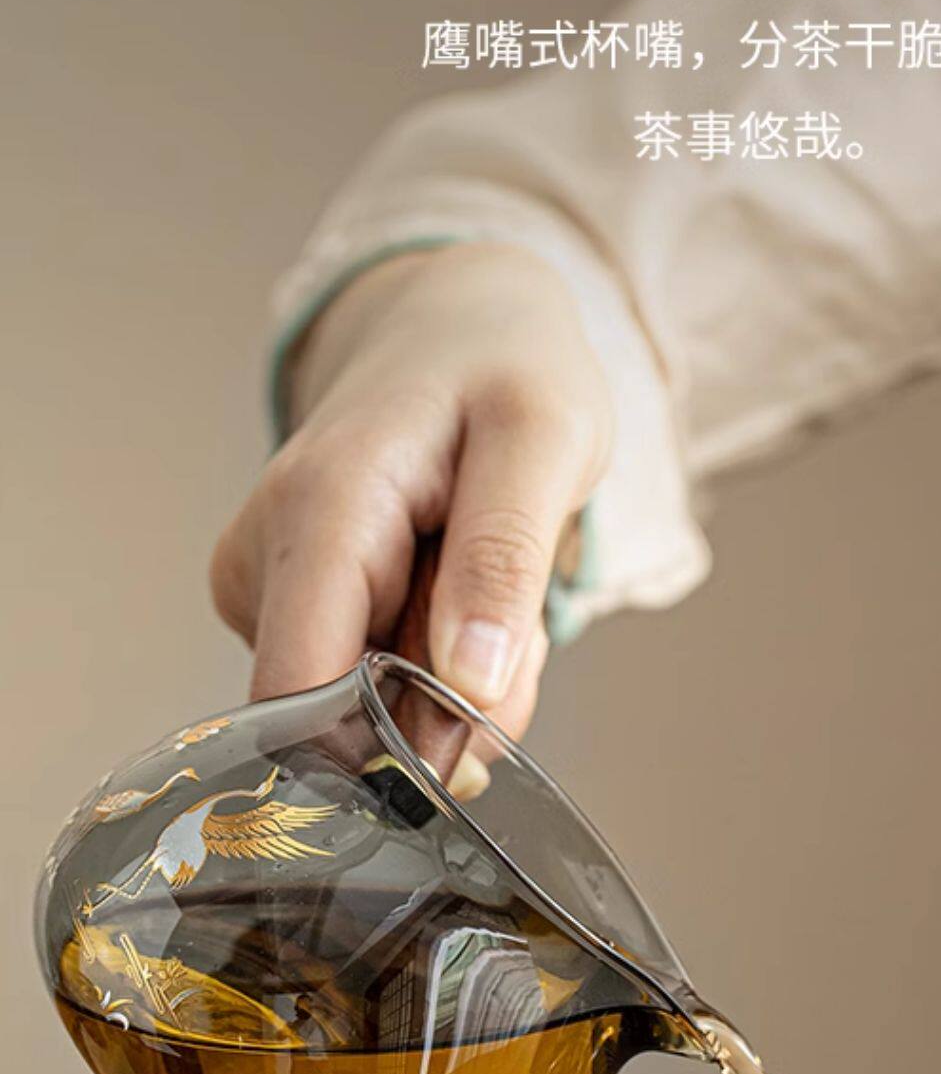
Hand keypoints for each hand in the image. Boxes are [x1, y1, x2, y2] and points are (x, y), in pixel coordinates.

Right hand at [211, 244, 611, 736]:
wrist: (463, 326)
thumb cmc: (506, 370)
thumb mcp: (545, 441)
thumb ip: (505, 562)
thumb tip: (469, 684)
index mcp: (318, 509)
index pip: (299, 695)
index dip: (388, 747)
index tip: (480, 716)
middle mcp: (263, 553)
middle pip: (342, 718)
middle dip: (449, 705)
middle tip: (516, 617)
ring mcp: (263, 585)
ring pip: (362, 712)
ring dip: (452, 680)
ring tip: (489, 579)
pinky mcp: (285, 607)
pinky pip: (365, 686)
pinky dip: (434, 661)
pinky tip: (455, 588)